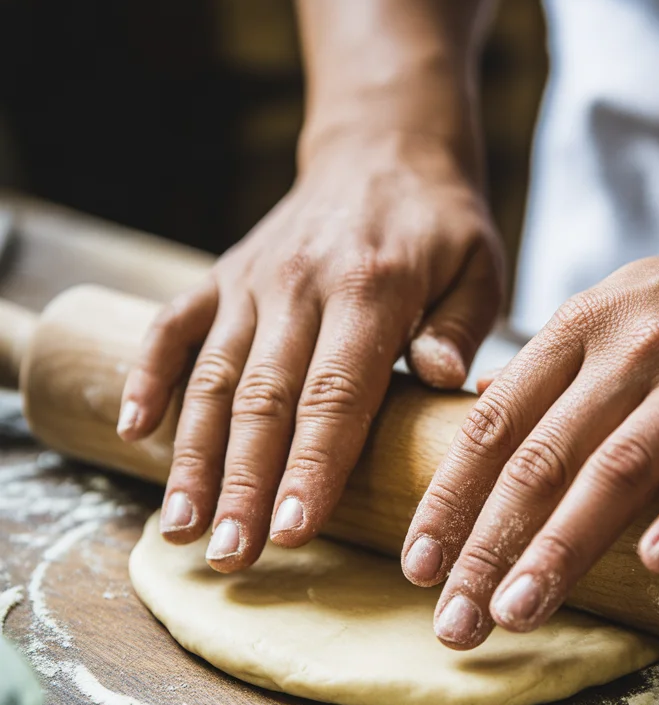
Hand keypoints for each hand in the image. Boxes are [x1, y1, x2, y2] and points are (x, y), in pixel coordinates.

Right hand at [118, 131, 502, 569]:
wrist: (383, 149)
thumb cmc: (441, 226)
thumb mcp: (480, 268)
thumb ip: (461, 328)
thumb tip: (439, 381)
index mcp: (371, 289)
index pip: (336, 394)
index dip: (311, 466)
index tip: (293, 529)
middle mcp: (300, 286)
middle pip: (263, 400)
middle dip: (243, 484)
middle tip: (231, 555)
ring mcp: (251, 281)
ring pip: (212, 377)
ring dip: (193, 456)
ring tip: (181, 525)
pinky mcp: (220, 277)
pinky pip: (172, 327)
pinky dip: (147, 375)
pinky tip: (132, 430)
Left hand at [401, 191, 658, 647]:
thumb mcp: (608, 311)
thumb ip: (546, 368)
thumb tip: (477, 413)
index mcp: (578, 332)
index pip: (494, 426)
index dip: (449, 499)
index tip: (416, 565)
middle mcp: (630, 354)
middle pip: (542, 460)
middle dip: (489, 546)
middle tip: (453, 619)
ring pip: (621, 471)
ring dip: (564, 547)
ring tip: (517, 612)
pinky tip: (656, 564)